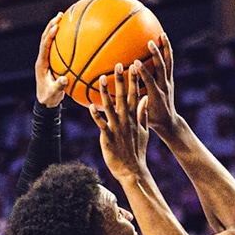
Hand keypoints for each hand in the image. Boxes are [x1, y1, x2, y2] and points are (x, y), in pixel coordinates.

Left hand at [33, 15, 72, 107]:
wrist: (45, 103)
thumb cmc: (49, 98)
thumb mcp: (54, 93)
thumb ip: (59, 86)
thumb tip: (64, 79)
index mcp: (41, 64)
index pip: (44, 46)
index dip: (49, 36)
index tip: (56, 26)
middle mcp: (42, 59)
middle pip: (45, 38)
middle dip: (52, 25)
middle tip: (60, 15)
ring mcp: (45, 59)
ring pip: (49, 40)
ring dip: (54, 28)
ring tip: (63, 17)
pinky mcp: (50, 62)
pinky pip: (55, 47)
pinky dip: (60, 39)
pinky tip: (70, 34)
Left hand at [91, 65, 149, 180]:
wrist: (133, 170)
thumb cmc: (137, 152)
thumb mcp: (144, 132)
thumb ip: (142, 114)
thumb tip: (144, 99)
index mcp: (135, 118)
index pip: (136, 95)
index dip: (135, 81)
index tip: (134, 66)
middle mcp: (126, 120)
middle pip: (124, 97)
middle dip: (121, 80)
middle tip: (118, 65)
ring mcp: (118, 128)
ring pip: (110, 107)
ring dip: (106, 92)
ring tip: (101, 78)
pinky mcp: (109, 138)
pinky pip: (101, 124)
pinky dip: (96, 115)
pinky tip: (90, 106)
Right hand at [135, 35, 181, 142]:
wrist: (167, 124)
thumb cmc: (149, 122)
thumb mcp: (137, 118)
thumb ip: (126, 107)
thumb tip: (113, 100)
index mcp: (155, 96)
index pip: (150, 82)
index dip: (143, 72)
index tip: (135, 62)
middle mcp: (163, 87)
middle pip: (161, 68)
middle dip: (156, 55)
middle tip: (150, 43)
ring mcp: (168, 83)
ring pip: (168, 63)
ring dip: (166, 49)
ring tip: (163, 35)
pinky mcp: (170, 80)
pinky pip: (170, 64)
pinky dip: (167, 51)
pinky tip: (164, 41)